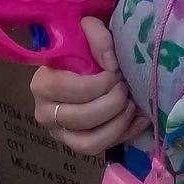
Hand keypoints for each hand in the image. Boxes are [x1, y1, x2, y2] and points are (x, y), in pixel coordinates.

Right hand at [30, 17, 146, 155]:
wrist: (80, 64)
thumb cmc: (82, 50)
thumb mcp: (87, 34)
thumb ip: (98, 37)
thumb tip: (112, 65)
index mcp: (44, 84)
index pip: (76, 90)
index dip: (102, 83)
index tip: (116, 71)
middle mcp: (46, 113)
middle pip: (84, 118)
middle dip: (113, 103)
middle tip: (125, 87)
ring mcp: (60, 133)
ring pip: (91, 142)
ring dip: (118, 123)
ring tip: (131, 104)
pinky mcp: (77, 145)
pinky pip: (101, 149)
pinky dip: (124, 135)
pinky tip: (139, 119)